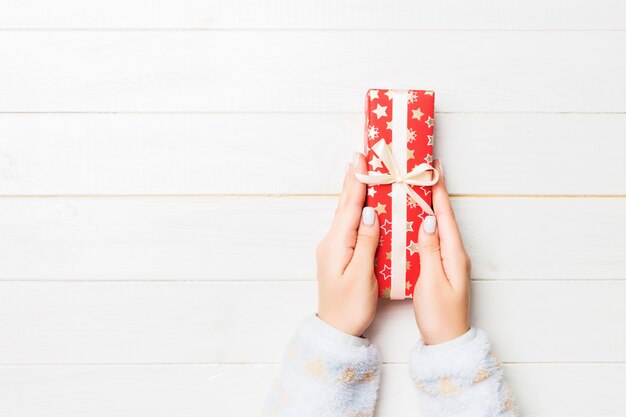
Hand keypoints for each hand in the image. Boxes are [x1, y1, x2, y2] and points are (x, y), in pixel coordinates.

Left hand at [316, 153, 379, 336]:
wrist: (336, 329)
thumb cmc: (350, 307)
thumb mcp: (362, 276)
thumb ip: (366, 242)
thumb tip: (369, 212)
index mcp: (337, 244)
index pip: (349, 206)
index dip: (357, 181)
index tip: (362, 158)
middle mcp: (331, 241)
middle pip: (344, 204)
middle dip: (353, 179)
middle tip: (361, 155)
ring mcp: (333, 247)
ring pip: (345, 212)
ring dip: (353, 191)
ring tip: (359, 170)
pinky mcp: (338, 253)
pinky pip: (347, 223)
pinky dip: (353, 207)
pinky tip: (358, 203)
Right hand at [413, 159, 470, 344]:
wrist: (446, 342)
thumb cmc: (439, 316)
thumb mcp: (430, 281)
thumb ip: (428, 250)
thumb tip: (427, 220)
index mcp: (453, 254)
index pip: (444, 215)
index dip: (438, 190)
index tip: (434, 167)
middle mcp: (454, 254)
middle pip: (443, 216)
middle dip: (433, 192)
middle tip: (423, 171)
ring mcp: (448, 261)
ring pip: (437, 226)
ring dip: (428, 206)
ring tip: (416, 188)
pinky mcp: (440, 268)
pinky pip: (432, 239)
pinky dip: (424, 224)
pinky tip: (414, 221)